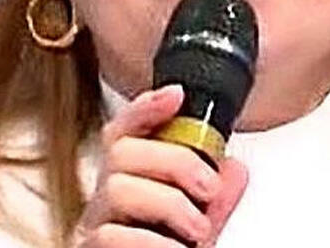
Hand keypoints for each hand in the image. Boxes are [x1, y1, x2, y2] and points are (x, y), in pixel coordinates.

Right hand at [71, 84, 248, 246]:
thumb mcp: (195, 226)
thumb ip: (214, 198)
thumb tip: (235, 170)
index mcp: (129, 180)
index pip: (126, 131)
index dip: (147, 108)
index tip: (176, 96)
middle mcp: (105, 198)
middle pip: (124, 151)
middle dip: (175, 162)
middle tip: (206, 187)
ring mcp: (94, 226)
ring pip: (120, 187)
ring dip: (169, 204)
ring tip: (196, 229)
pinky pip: (111, 235)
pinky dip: (151, 242)